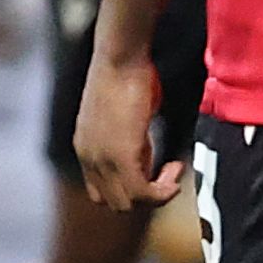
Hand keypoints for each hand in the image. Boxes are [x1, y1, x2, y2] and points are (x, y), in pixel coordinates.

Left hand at [74, 53, 179, 210]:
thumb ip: (130, 140)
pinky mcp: (120, 156)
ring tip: (173, 169)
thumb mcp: (124, 117)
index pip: (102, 191)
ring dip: (157, 194)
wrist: (119, 58)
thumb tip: (144, 152)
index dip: (132, 188)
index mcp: (86, 149)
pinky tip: (176, 170)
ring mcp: (101, 159)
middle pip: (114, 202)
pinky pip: (142, 193)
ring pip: (127, 204)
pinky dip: (163, 191)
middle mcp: (88, 158)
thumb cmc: (125, 77)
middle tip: (168, 171)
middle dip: (146, 195)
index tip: (155, 168)